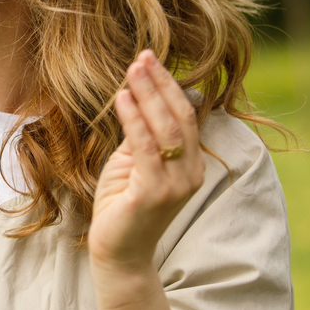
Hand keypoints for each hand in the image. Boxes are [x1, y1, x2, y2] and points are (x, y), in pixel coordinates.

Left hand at [89, 49, 204, 274]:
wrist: (118, 254)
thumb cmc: (122, 206)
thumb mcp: (134, 163)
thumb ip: (142, 134)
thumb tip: (138, 96)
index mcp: (191, 164)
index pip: (185, 115)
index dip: (169, 85)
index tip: (150, 59)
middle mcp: (190, 173)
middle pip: (179, 116)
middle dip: (160, 83)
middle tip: (142, 55)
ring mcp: (175, 185)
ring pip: (165, 128)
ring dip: (148, 94)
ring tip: (133, 69)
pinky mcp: (153, 193)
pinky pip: (145, 147)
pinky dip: (133, 119)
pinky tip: (121, 98)